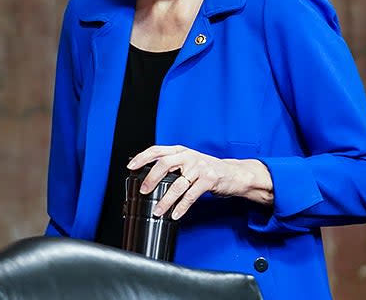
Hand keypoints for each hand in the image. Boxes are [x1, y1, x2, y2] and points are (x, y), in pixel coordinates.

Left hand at [127, 145, 264, 220]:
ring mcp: (199, 167)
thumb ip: (172, 166)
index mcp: (180, 151)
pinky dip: (182, 206)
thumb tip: (150, 180)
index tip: (131, 166)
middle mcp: (188, 156)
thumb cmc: (207, 169)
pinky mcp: (209, 179)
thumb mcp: (189, 162)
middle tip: (144, 191)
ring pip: (178, 184)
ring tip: (158, 211)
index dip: (143, 157)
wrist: (233, 173)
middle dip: (152, 178)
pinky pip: (192, 195)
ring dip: (166, 200)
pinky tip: (175, 214)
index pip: (157, 150)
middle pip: (165, 164)